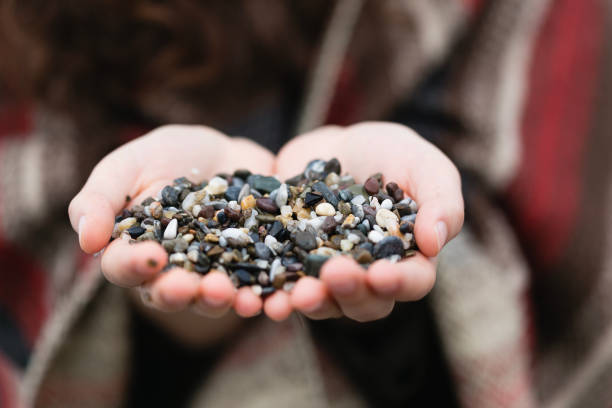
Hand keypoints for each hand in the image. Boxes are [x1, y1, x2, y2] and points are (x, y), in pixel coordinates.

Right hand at [68, 125, 279, 330]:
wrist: (226, 150)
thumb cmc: (168, 156)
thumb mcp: (128, 165)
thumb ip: (100, 198)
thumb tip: (86, 241)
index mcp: (135, 250)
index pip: (125, 267)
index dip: (135, 266)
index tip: (152, 257)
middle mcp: (173, 271)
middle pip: (168, 293)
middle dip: (178, 293)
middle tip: (190, 287)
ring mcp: (214, 273)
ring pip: (210, 297)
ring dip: (217, 300)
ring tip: (227, 293)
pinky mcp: (251, 268)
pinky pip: (254, 288)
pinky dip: (260, 295)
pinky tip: (268, 295)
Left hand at [273, 122, 463, 320]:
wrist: (337, 143)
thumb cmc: (391, 153)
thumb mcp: (425, 164)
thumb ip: (441, 200)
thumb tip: (435, 243)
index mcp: (407, 258)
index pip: (412, 281)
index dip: (399, 283)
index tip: (381, 275)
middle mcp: (368, 275)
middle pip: (365, 301)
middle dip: (351, 292)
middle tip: (334, 275)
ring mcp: (328, 272)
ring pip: (324, 300)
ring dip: (312, 301)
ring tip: (297, 293)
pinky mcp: (292, 262)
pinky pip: (285, 284)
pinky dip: (274, 293)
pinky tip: (263, 297)